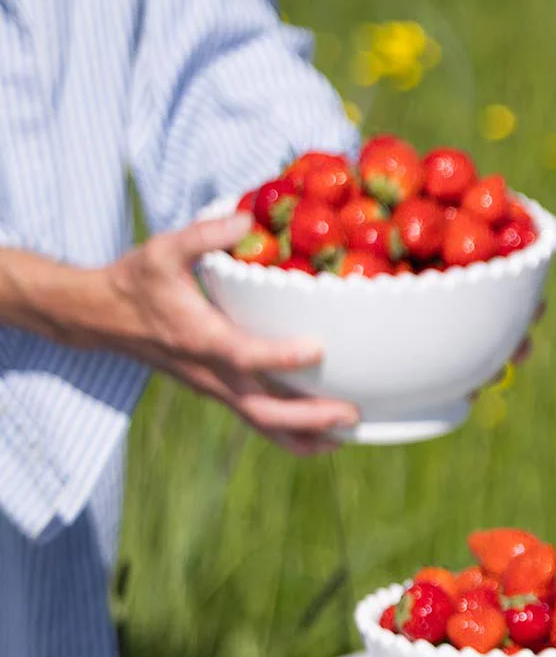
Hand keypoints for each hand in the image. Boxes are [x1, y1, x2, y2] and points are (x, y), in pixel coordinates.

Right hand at [1, 213, 360, 452]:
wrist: (103, 317)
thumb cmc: (137, 280)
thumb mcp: (164, 249)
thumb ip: (205, 234)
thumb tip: (247, 220)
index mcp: (197, 337)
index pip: (241, 354)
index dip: (279, 356)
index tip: (318, 349)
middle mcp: (208, 372)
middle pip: (260, 410)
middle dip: (306, 418)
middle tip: (351, 414)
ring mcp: (213, 388)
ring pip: (260, 425)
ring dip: (305, 436)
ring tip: (348, 435)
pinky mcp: (217, 392)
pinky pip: (257, 422)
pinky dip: (290, 434)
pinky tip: (325, 435)